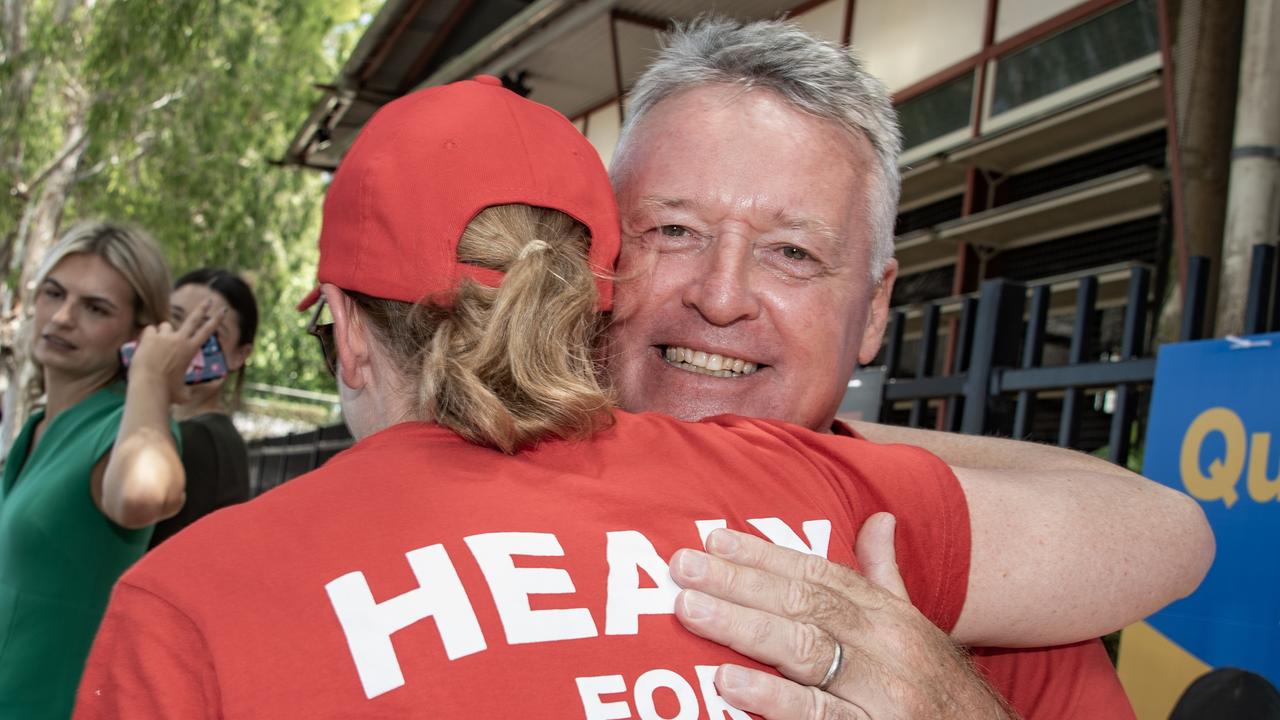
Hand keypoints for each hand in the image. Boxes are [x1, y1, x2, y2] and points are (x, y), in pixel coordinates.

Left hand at [127, 299, 223, 404]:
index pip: (208, 331)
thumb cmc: (167, 394)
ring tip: (159, 347)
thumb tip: (191, 396)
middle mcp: (180, 340)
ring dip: (164, 332)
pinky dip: (149, 336)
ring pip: (166, 325)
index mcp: (191, 350)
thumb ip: (188, 392)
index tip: (223, 310)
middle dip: (203, 308)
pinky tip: (146, 347)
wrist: (148, 387)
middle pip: (194, 319)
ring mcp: (165, 337)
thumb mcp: (184, 395)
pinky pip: (150, 330)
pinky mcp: (150, 337)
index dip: (217, 319)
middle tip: (209, 300)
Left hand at [669, 514, 1010, 718]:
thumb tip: (879, 519)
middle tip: (682, 568)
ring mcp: (883, 695)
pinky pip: (819, 717)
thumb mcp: (916, 632)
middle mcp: (887, 648)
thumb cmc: (941, 693)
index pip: (820, 575)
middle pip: (804, 604)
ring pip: (805, 651)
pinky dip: (774, 700)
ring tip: (692, 609)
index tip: (715, 539)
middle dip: (739, 582)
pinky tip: (731, 685)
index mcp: (890, 617)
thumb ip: (885, 579)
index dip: (766, 554)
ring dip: (743, 628)